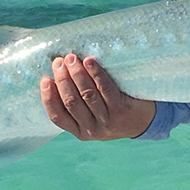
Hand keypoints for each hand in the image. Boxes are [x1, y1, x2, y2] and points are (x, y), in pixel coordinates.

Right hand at [40, 54, 155, 140]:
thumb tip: (56, 75)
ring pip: (87, 95)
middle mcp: (91, 129)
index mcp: (79, 131)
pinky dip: (96, 73)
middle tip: (58, 62)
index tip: (45, 80)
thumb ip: (77, 104)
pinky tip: (89, 61)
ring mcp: (107, 121)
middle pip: (71, 102)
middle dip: (63, 80)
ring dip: (77, 74)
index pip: (57, 117)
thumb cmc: (112, 113)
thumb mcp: (92, 117)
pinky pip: (105, 88)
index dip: (48, 98)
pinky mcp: (121, 110)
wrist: (144, 122)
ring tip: (71, 58)